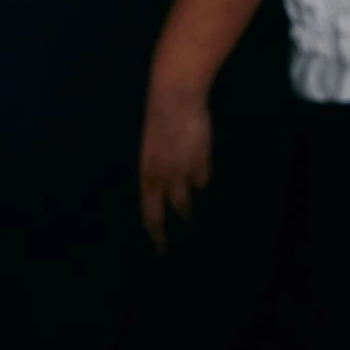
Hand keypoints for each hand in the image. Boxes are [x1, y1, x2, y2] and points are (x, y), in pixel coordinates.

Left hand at [138, 86, 212, 253]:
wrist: (175, 101)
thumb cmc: (159, 120)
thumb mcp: (151, 149)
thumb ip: (157, 169)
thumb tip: (164, 185)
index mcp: (147, 174)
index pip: (149, 211)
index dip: (154, 230)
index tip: (159, 245)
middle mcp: (164, 178)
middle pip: (165, 214)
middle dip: (165, 234)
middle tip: (167, 248)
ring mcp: (183, 172)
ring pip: (186, 202)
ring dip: (188, 215)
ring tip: (191, 224)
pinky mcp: (201, 162)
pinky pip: (202, 180)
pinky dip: (201, 182)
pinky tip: (202, 183)